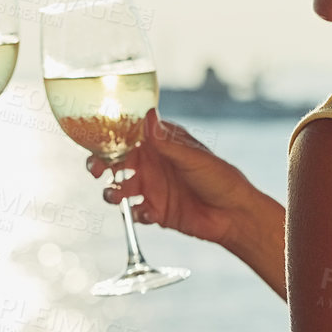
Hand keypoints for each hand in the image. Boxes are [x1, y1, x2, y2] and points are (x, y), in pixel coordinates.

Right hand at [90, 111, 281, 254]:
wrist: (235, 216)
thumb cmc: (220, 178)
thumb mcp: (193, 158)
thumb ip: (167, 142)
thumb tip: (147, 116)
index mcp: (161, 144)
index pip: (129, 134)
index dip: (110, 136)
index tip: (97, 140)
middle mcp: (153, 164)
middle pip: (116, 161)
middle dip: (101, 165)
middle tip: (96, 171)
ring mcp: (153, 188)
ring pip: (119, 188)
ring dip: (112, 192)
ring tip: (116, 197)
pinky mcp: (156, 211)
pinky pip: (135, 212)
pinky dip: (135, 214)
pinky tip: (147, 214)